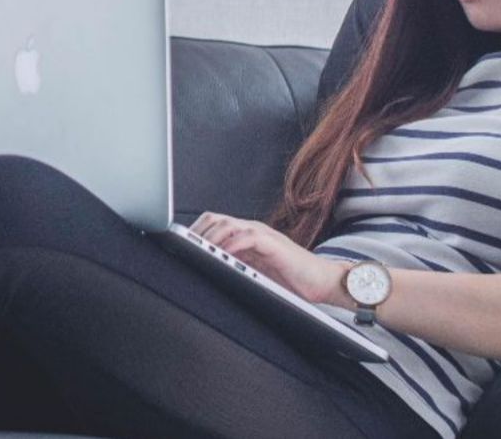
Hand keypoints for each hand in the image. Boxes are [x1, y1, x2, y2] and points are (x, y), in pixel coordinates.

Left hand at [189, 211, 344, 303]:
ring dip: (210, 237)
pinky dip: (232, 243)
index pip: (213, 224)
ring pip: (228, 224)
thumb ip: (235, 266)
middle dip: (196, 232)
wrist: (323, 281)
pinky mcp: (274, 244)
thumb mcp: (255, 272)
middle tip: (182, 248)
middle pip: (215, 219)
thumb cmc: (292, 279)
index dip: (194, 232)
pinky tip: (222, 254)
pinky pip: (248, 237)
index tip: (177, 245)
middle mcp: (252, 230)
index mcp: (245, 235)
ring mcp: (263, 235)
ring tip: (197, 250)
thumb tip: (208, 272)